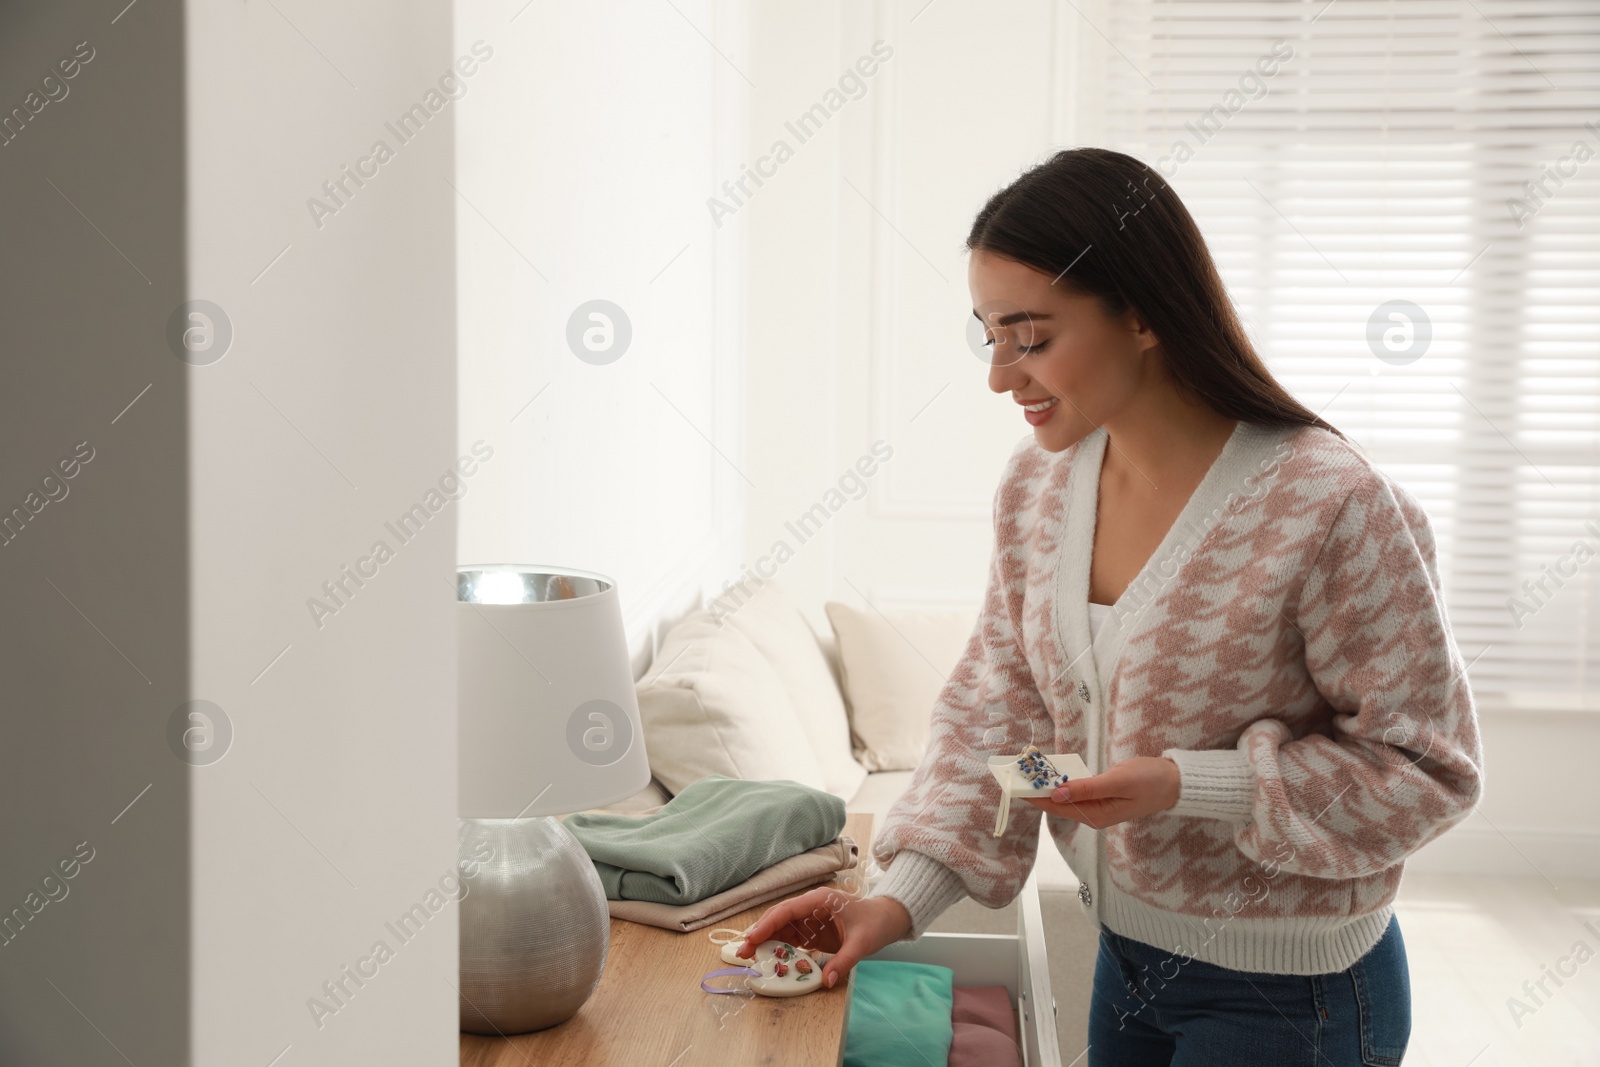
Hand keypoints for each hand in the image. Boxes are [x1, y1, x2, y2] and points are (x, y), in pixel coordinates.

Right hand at [733, 885, 911, 989]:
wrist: (887, 919)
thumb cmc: (875, 924)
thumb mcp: (862, 943)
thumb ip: (844, 961)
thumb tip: (826, 981)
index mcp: (820, 900)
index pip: (787, 910)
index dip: (767, 924)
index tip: (752, 939)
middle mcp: (811, 906)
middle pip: (779, 918)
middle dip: (760, 934)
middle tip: (743, 952)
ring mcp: (811, 918)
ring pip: (782, 928)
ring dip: (767, 942)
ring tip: (750, 957)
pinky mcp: (813, 931)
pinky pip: (792, 938)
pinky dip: (780, 948)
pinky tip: (770, 959)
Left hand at [1024, 755, 1179, 828]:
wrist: (1175, 781)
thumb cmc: (1149, 781)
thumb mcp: (1117, 782)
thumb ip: (1087, 789)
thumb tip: (1056, 794)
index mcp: (1096, 816)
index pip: (1057, 807)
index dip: (1035, 796)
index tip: (1015, 786)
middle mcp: (1093, 814)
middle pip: (1057, 804)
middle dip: (1036, 790)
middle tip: (1015, 775)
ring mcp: (1097, 805)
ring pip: (1065, 796)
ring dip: (1047, 784)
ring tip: (1026, 772)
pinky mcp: (1101, 794)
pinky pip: (1075, 789)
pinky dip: (1061, 780)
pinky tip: (1050, 771)